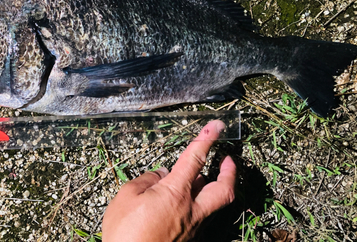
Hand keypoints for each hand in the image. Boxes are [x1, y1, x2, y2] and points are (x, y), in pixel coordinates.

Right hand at [102, 120, 235, 241]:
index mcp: (176, 193)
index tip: (217, 126)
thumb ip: (146, 180)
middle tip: (229, 159)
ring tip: (199, 180)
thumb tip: (160, 175)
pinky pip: (198, 219)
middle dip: (230, 172)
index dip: (207, 139)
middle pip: (223, 189)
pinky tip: (179, 207)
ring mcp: (194, 229)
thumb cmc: (126, 235)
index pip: (196, 158)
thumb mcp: (125, 197)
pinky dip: (194, 207)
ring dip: (210, 188)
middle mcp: (192, 211)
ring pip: (211, 204)